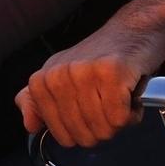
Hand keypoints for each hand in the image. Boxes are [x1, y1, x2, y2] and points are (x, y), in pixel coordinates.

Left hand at [18, 0, 164, 146]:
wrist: (134, 30)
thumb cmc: (99, 58)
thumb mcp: (61, 76)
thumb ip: (38, 101)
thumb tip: (30, 126)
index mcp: (42, 81)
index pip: (62, 135)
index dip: (83, 132)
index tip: (92, 113)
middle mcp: (58, 76)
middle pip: (83, 135)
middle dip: (103, 128)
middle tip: (110, 105)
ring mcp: (84, 73)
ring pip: (104, 129)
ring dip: (119, 120)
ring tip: (120, 97)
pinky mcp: (112, 74)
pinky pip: (120, 118)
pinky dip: (132, 114)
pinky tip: (131, 97)